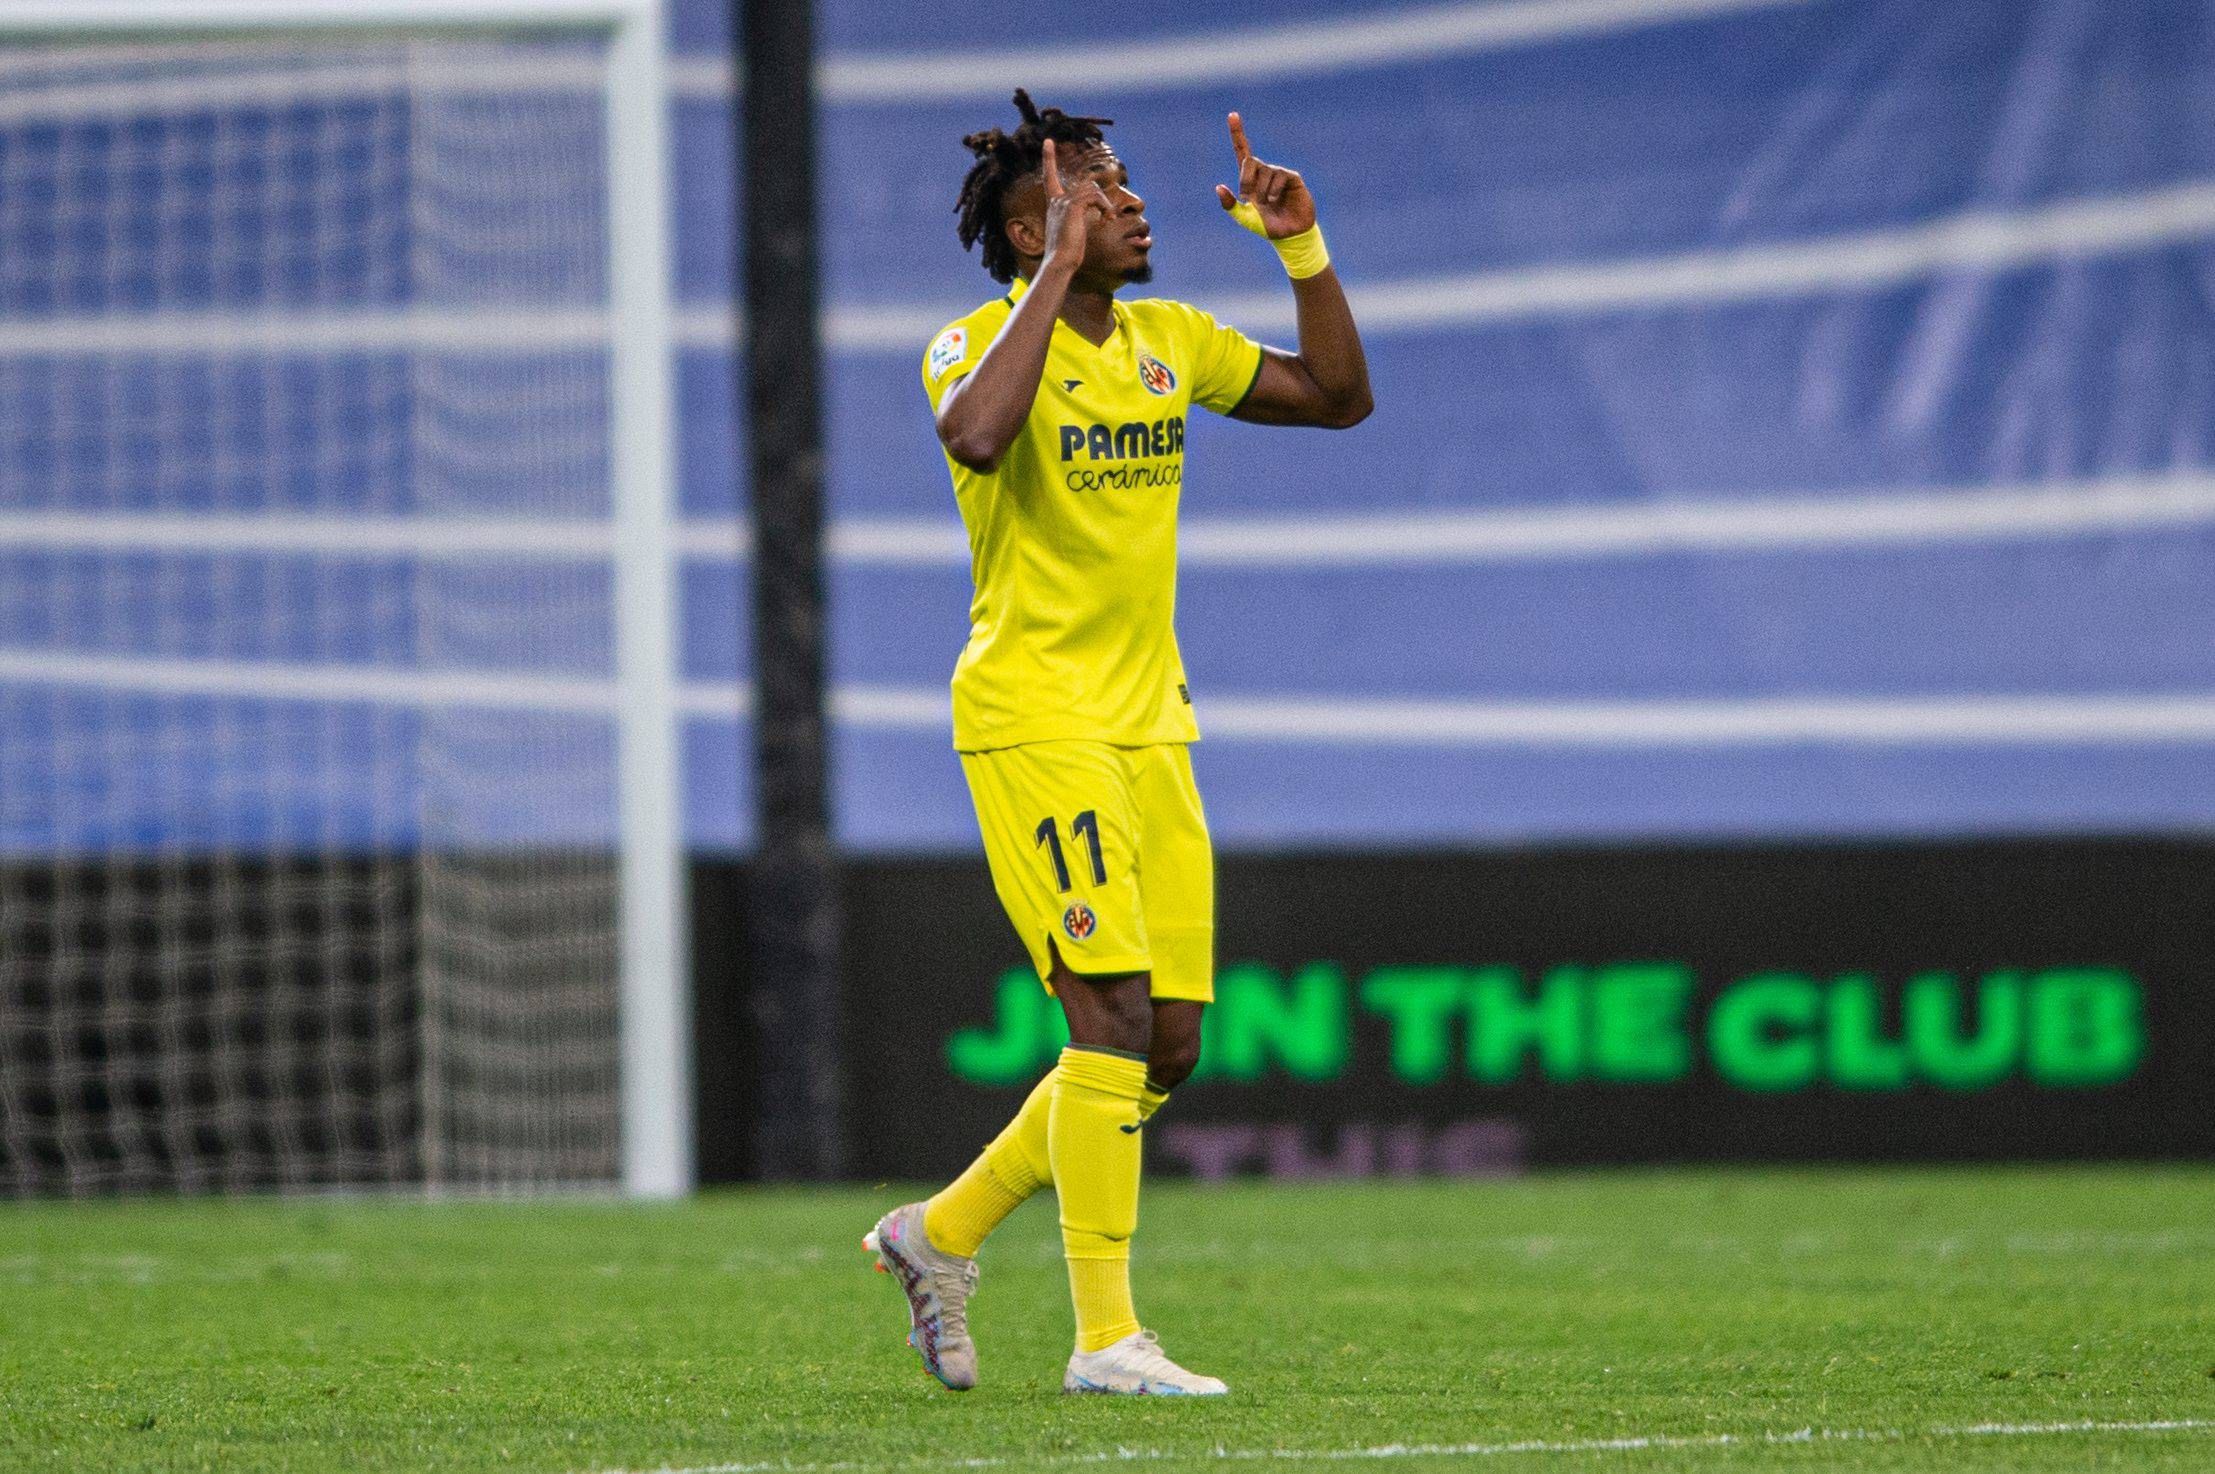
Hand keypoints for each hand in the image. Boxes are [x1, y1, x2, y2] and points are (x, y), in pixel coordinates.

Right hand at [1040, 138, 1111, 273]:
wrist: (1060, 262)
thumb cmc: (1067, 253)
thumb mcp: (1072, 231)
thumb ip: (1078, 218)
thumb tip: (1094, 215)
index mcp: (1054, 204)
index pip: (1049, 177)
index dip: (1048, 159)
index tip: (1048, 142)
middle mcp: (1057, 200)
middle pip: (1086, 186)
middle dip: (1100, 199)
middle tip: (1108, 216)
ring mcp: (1063, 202)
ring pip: (1092, 190)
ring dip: (1104, 204)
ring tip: (1107, 220)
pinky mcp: (1073, 206)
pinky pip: (1095, 196)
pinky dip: (1104, 206)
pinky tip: (1106, 219)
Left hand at [1214, 112, 1315, 238]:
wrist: (1289, 235)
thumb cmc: (1267, 226)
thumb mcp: (1245, 218)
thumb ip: (1230, 205)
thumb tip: (1218, 187)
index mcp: (1250, 179)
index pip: (1242, 151)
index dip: (1237, 133)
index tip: (1232, 115)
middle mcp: (1264, 172)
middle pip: (1250, 161)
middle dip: (1245, 179)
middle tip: (1248, 197)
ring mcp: (1279, 173)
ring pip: (1264, 172)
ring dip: (1262, 192)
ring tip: (1268, 205)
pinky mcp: (1292, 177)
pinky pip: (1278, 176)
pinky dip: (1273, 191)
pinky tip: (1276, 200)